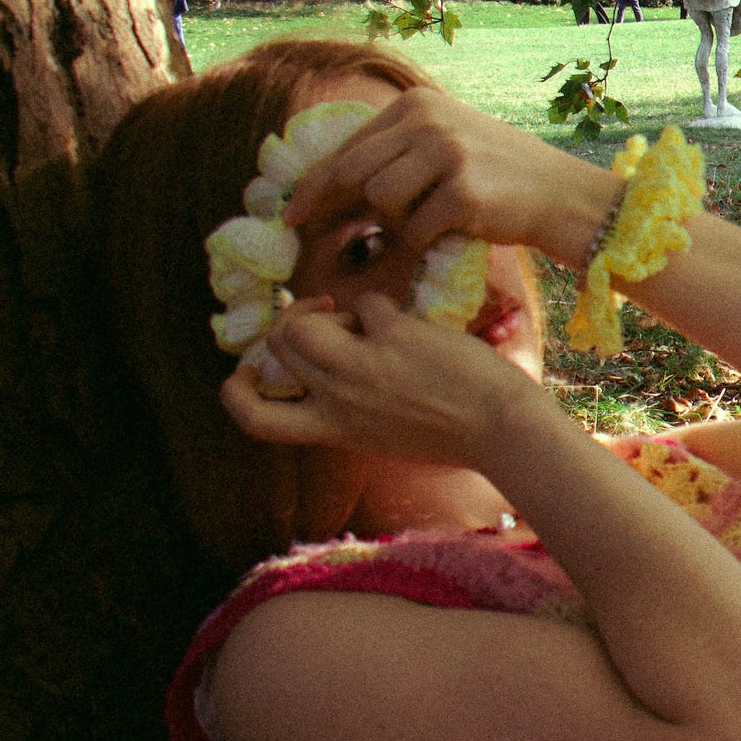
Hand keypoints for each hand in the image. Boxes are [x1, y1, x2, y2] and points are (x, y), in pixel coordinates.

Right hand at [219, 292, 540, 467]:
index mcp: (334, 430)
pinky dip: (382, 307)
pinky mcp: (392, 335)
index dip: (237, 392)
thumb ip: (354, 409)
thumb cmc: (455, 436)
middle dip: (288, 326)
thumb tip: (339, 363)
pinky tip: (411, 324)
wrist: (503, 430)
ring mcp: (361, 366)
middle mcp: (337, 399)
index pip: (254, 420)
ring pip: (300, 324)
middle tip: (322, 319)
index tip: (254, 372)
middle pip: (275, 351)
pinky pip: (367, 304)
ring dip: (318, 308)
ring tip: (349, 315)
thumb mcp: (386, 436)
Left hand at [283, 87, 617, 271]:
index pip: (349, 146)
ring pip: (380, 201)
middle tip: (311, 239)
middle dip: (329, 209)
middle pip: (354, 172)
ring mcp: (446, 153)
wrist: (565, 196)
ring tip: (428, 224)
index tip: (291, 215)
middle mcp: (428, 120)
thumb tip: (332, 190)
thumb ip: (396, 155)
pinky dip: (425, 241)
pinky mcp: (462, 192)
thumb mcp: (446, 146)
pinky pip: (415, 229)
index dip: (314, 184)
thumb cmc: (502, 180)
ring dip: (395, 225)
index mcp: (417, 105)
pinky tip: (452, 234)